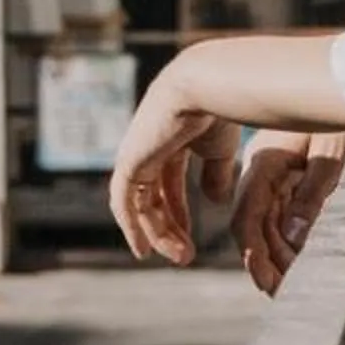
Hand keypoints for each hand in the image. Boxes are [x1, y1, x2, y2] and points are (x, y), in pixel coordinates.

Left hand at [109, 71, 240, 265]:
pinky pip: (124, 202)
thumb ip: (216, 173)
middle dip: (168, 228)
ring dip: (157, 233)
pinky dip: (132, 227)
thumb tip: (214, 201)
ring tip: (180, 257)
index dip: (177, 212)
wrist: (206, 87)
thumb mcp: (220, 149)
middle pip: (152, 197)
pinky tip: (145, 249)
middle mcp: (148, 146)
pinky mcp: (129, 161)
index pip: (168, 182)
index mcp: (170, 139)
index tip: (188, 240)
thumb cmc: (219, 110)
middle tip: (185, 257)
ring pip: (139, 204)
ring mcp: (135, 153)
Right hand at [230, 130, 344, 294]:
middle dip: (266, 261)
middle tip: (281, 292)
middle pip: (256, 226)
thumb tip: (291, 237)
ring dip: (277, 254)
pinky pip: (286, 213)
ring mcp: (282, 172)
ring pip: (270, 222)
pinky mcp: (297, 174)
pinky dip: (290, 238)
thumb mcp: (335, 153)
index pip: (248, 217)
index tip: (266, 283)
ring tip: (290, 283)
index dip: (254, 253)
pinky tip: (297, 257)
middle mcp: (269, 169)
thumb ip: (313, 194)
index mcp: (268, 162)